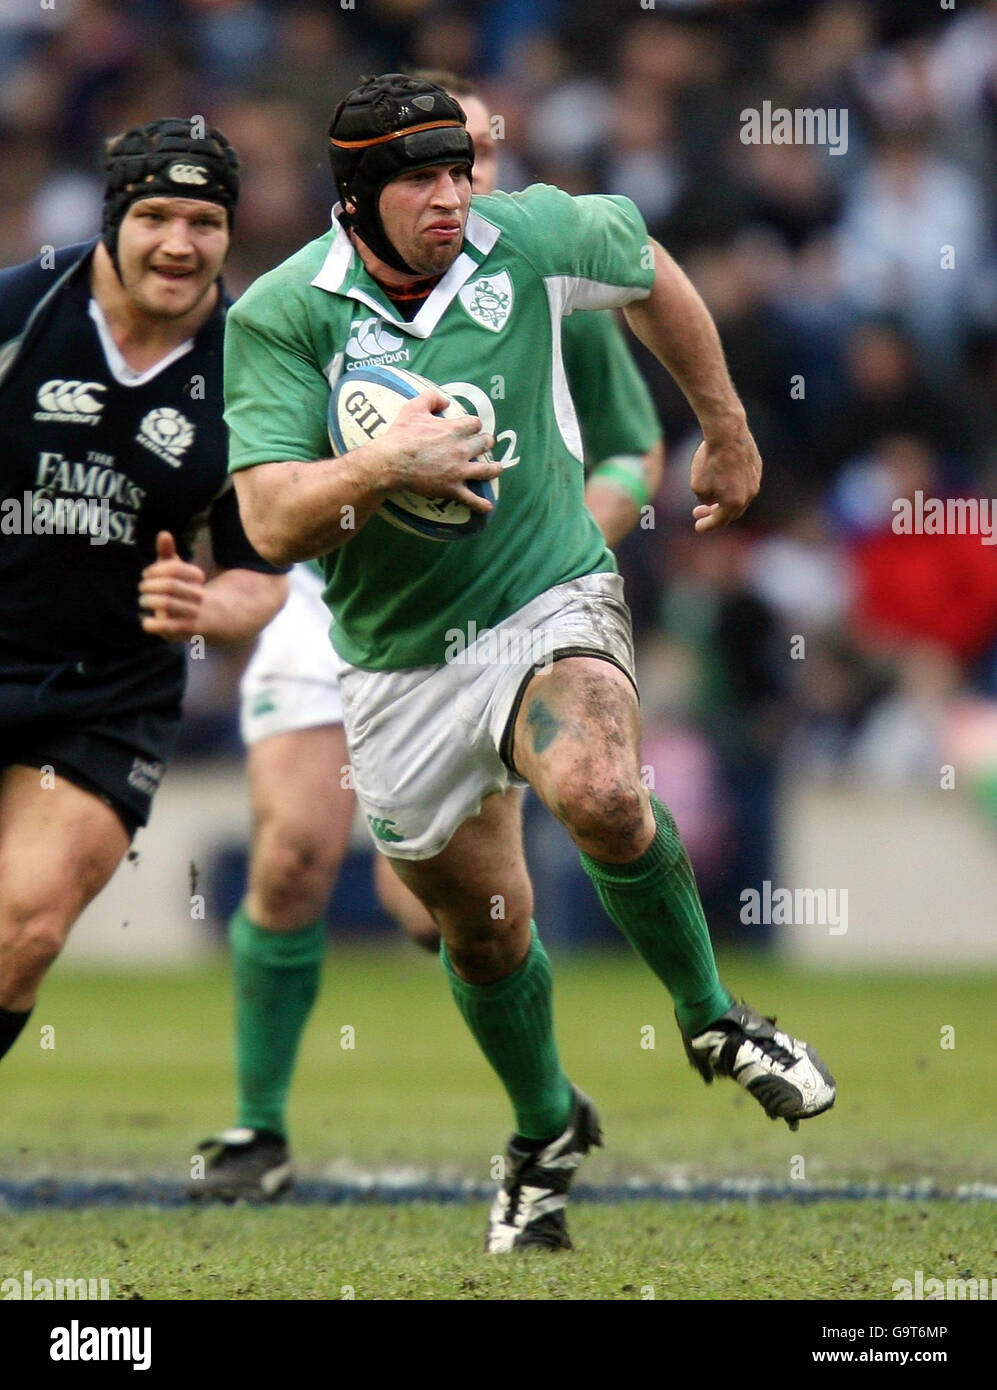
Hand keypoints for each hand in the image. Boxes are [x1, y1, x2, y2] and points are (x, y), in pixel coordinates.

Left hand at [139, 531, 205, 639]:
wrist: (219, 621)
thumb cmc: (190, 593)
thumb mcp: (181, 573)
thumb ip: (169, 554)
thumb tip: (163, 533)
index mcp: (197, 579)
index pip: (174, 568)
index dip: (155, 569)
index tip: (147, 574)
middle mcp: (198, 596)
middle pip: (169, 585)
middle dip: (149, 585)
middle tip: (143, 588)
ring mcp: (193, 615)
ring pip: (167, 604)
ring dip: (148, 601)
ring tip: (144, 601)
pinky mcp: (187, 633)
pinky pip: (166, 627)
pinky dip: (151, 623)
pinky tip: (146, 621)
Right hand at [383, 390, 498, 512]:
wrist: (391, 461)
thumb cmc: (401, 435)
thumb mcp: (414, 407)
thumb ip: (431, 398)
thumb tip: (445, 401)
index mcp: (454, 429)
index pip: (475, 424)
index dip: (474, 425)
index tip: (472, 428)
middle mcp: (461, 449)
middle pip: (485, 443)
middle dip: (486, 442)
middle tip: (485, 444)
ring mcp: (459, 470)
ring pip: (487, 470)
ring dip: (495, 469)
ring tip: (497, 468)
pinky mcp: (452, 488)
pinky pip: (471, 499)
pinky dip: (481, 504)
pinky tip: (488, 507)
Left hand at [690, 428, 761, 533]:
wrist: (727, 433)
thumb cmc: (709, 460)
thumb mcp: (698, 485)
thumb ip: (705, 499)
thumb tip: (711, 500)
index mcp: (734, 503)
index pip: (719, 521)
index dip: (707, 525)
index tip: (698, 527)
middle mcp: (749, 494)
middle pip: (732, 512)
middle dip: (715, 514)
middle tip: (700, 512)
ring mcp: (755, 480)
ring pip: (740, 496)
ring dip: (726, 500)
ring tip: (711, 496)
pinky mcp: (757, 466)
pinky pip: (745, 481)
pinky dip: (734, 485)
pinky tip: (723, 479)